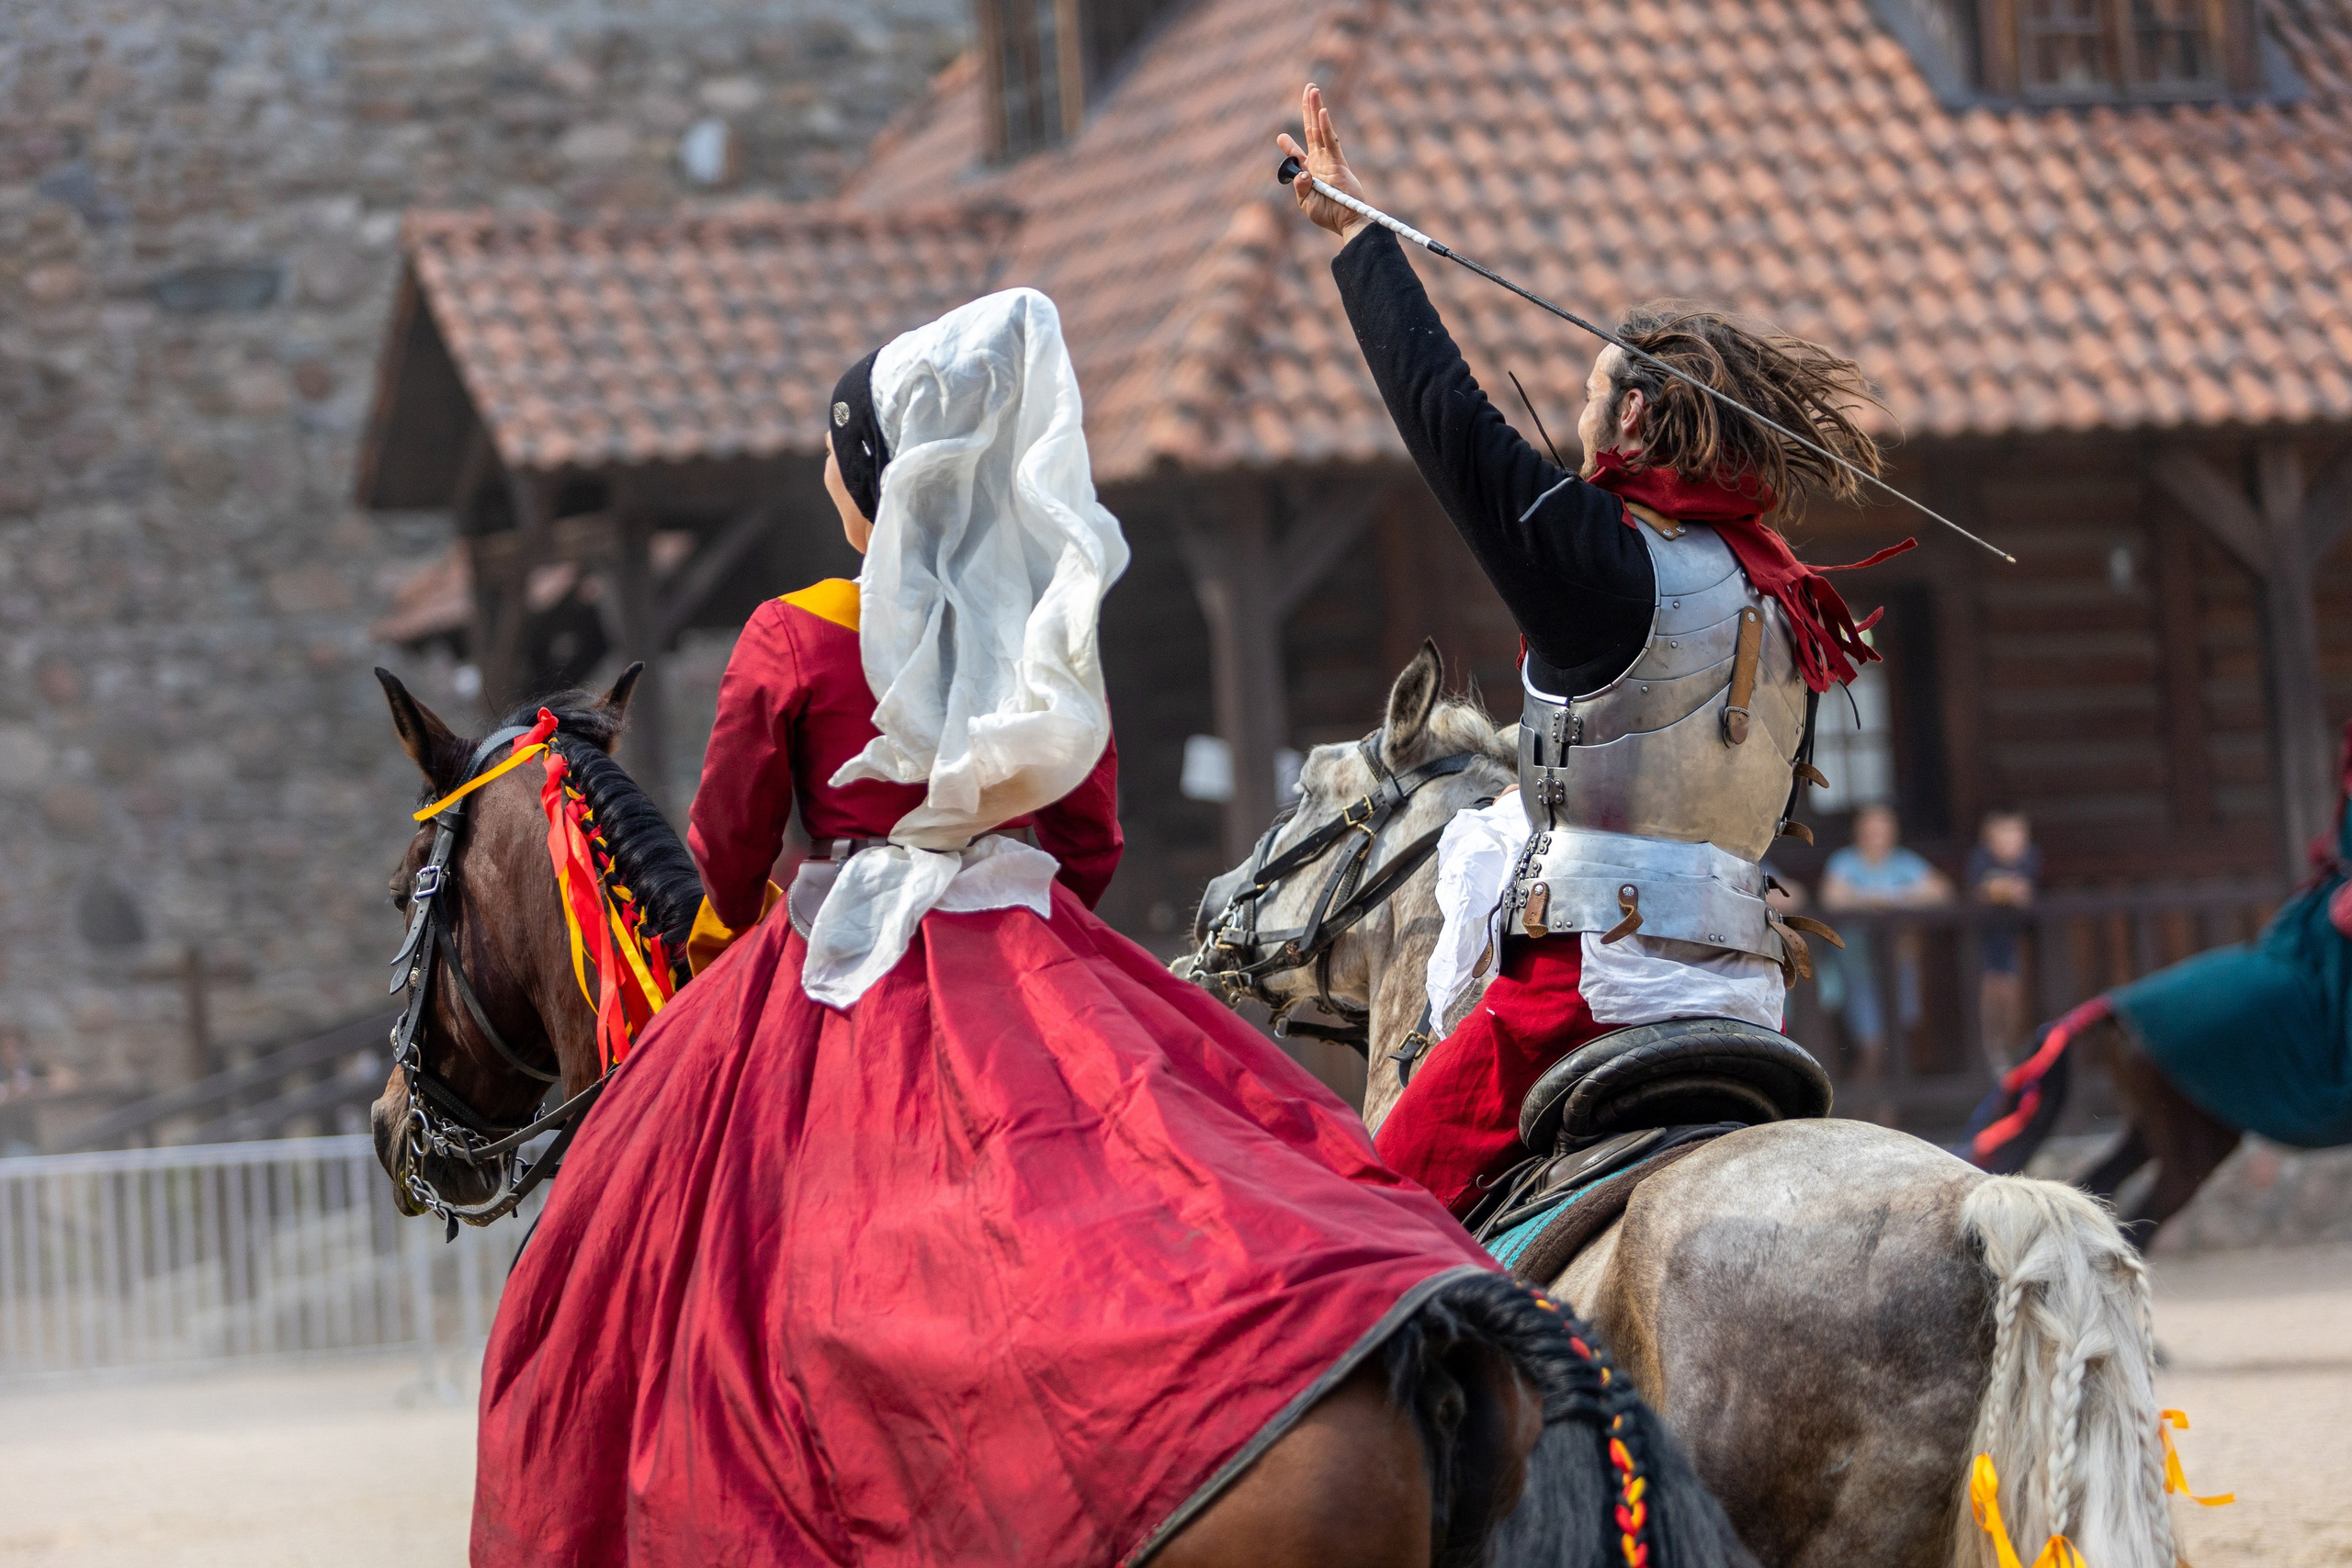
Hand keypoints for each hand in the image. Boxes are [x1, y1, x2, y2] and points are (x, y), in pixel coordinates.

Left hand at [1276, 84, 1370, 240]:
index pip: (1296, 155)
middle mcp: (1318, 162)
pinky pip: (1331, 141)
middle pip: (1310, 130)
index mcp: (1308, 173)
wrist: (1346, 222)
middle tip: (1307, 89)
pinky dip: (1326, 127)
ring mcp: (1329, 159)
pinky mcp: (1339, 162)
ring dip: (1315, 108)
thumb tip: (1300, 173)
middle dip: (1307, 109)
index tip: (1281, 137)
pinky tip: (1322, 112)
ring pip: (1319, 129)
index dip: (1288, 145)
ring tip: (1313, 89)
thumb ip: (1299, 187)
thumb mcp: (1305, 202)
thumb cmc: (1327, 215)